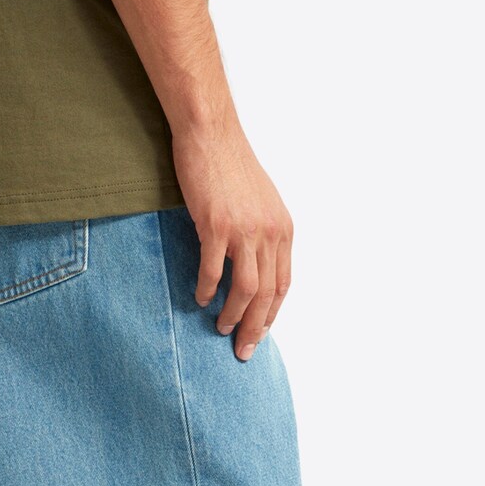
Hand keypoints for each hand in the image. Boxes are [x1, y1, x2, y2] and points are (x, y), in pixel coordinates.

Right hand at [173, 103, 293, 361]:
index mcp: (282, 229)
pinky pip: (214, 271)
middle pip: (267, 294)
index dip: (272, 314)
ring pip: (246, 289)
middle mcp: (269, 232)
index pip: (283, 284)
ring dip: (234, 316)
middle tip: (243, 350)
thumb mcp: (259, 203)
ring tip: (221, 329)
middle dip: (255, 328)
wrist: (211, 135)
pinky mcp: (216, 226)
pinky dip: (208, 290)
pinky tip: (201, 300)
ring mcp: (244, 230)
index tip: (259, 334)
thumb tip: (256, 265)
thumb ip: (263, 234)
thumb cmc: (230, 167)